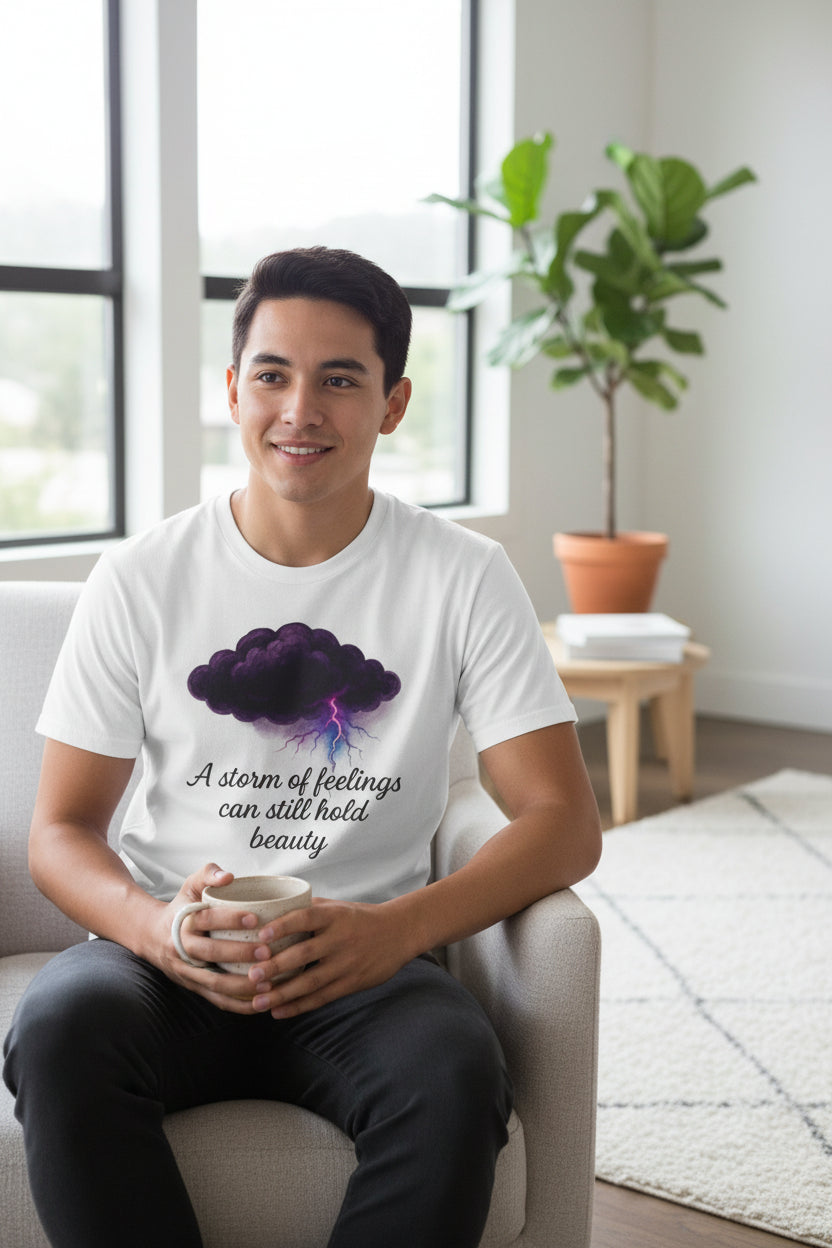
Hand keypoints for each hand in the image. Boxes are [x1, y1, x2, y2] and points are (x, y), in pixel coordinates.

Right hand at [151, 863, 262, 1012]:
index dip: (230, 918)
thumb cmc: (181, 907)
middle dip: (239, 954)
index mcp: (183, 922)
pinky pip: (216, 1000)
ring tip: (268, 984)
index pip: (206, 919)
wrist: (151, 936)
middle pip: (211, 954)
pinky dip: (238, 1005)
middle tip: (267, 952)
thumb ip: (208, 874)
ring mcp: (187, 971)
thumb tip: (229, 876)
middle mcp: (182, 949)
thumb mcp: (190, 885)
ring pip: (214, 983)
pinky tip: (260, 1004)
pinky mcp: (194, 987)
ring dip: (241, 986)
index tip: (255, 917)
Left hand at [246, 898, 419, 1018]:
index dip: (283, 926)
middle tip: (252, 975)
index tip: (261, 935)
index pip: (305, 918)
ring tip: (257, 1001)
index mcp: (334, 916)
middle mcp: (340, 939)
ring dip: (282, 993)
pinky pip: (321, 997)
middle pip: (304, 954)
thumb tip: (271, 910)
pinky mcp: (351, 983)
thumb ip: (308, 909)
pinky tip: (278, 1011)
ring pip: (310, 981)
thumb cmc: (361, 918)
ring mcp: (346, 963)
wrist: (400, 933)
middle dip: (276, 966)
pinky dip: (298, 1006)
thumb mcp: (338, 906)